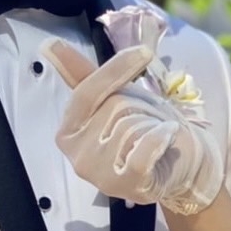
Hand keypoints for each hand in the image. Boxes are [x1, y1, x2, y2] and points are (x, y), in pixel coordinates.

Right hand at [44, 41, 223, 215]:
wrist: (181, 164)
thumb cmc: (145, 129)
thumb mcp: (114, 96)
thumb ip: (81, 74)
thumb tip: (49, 44)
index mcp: (68, 131)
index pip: (86, 92)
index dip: (115, 69)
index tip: (144, 52)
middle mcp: (77, 155)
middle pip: (113, 108)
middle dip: (141, 107)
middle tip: (150, 121)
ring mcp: (100, 175)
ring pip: (131, 127)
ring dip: (154, 124)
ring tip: (158, 136)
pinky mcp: (127, 186)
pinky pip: (143, 150)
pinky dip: (161, 137)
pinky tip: (168, 136)